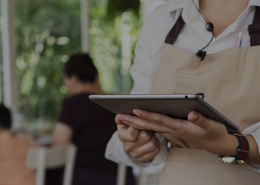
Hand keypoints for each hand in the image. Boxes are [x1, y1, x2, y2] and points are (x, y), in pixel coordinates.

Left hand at [116, 110, 237, 156]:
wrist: (218, 144)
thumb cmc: (214, 133)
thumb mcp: (211, 125)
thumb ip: (201, 119)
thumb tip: (191, 112)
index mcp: (180, 127)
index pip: (160, 120)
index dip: (147, 115)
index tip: (134, 110)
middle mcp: (173, 129)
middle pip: (150, 124)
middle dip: (134, 121)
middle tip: (119, 116)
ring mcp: (173, 130)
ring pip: (151, 126)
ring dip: (137, 122)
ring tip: (124, 117)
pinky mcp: (174, 129)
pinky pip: (157, 127)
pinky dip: (146, 123)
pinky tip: (140, 119)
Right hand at [116, 115, 160, 161]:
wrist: (134, 137)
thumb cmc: (132, 125)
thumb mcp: (127, 120)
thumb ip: (124, 117)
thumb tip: (118, 117)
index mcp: (122, 136)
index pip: (131, 135)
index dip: (139, 126)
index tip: (140, 121)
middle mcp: (127, 147)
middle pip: (145, 137)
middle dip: (149, 130)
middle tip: (147, 127)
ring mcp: (135, 154)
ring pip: (152, 144)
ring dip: (154, 137)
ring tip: (150, 134)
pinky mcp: (143, 158)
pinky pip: (156, 151)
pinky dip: (157, 144)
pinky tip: (152, 140)